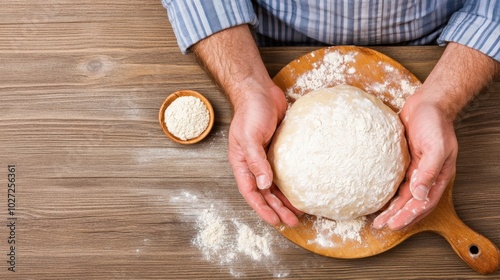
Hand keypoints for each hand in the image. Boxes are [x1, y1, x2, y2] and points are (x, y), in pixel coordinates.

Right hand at [228, 83, 301, 226]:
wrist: (260, 91)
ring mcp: (266, 157)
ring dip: (285, 199)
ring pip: (276, 185)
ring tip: (299, 212)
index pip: (251, 192)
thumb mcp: (249, 137)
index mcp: (242, 163)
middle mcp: (253, 164)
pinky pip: (286, 171)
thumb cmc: (250, 111)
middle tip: (292, 221)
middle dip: (277, 208)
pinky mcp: (279, 150)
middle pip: (265, 193)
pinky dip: (291, 182)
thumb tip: (265, 185)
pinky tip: (302, 189)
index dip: (262, 208)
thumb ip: (256, 161)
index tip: (275, 220)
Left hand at [373, 92, 457, 229]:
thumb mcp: (436, 147)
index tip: (393, 224)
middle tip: (381, 226)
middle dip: (397, 216)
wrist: (426, 104)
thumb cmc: (434, 122)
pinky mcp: (404, 162)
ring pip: (403, 195)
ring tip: (378, 219)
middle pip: (411, 202)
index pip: (423, 202)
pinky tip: (379, 199)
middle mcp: (427, 176)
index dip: (408, 215)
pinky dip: (389, 193)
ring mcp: (415, 169)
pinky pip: (396, 182)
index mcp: (438, 175)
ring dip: (392, 208)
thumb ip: (428, 171)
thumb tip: (419, 194)